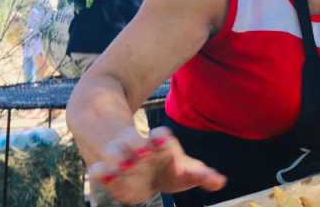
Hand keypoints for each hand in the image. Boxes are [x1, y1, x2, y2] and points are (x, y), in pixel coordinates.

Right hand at [88, 127, 225, 203]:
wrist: (133, 159)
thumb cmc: (165, 168)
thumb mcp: (184, 170)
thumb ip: (202, 175)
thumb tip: (220, 181)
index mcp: (161, 144)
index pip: (161, 138)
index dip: (162, 139)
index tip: (164, 137)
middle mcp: (139, 148)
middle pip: (138, 142)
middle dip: (139, 145)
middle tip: (144, 150)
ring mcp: (121, 158)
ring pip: (118, 154)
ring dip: (121, 159)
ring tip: (125, 165)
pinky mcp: (106, 171)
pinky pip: (100, 170)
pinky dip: (101, 173)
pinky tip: (101, 173)